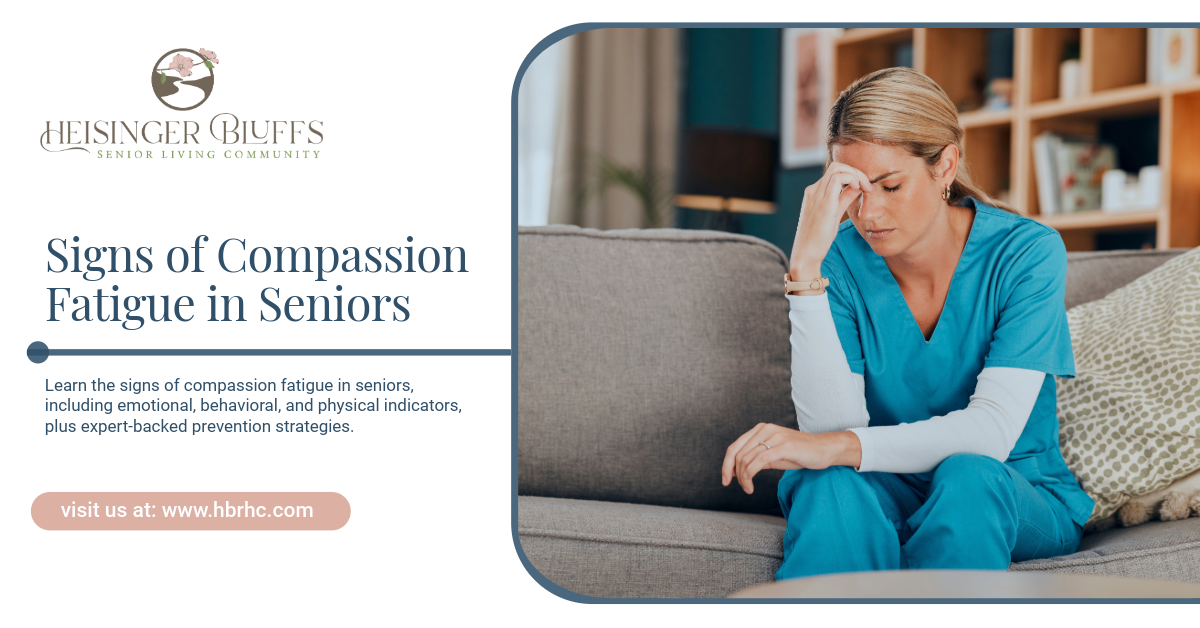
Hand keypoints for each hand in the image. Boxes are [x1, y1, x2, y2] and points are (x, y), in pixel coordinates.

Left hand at [720, 424, 861, 493]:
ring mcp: (775, 436)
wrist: (824, 449)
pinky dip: (749, 475)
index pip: (734, 447)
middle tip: (742, 488)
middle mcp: (765, 430)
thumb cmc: (800, 453)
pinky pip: (758, 461)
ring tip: (748, 489)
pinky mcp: (784, 446)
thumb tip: (736, 471)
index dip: (726, 465)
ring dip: (743, 478)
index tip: (725, 480)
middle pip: (737, 453)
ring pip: (746, 458)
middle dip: (733, 473)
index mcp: (761, 429)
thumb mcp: (774, 455)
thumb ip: (756, 459)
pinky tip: (751, 485)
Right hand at [789, 162, 873, 279]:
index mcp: (814, 193)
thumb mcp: (834, 215)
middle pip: (837, 166)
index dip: (853, 176)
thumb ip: (844, 199)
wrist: (806, 253)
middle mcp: (814, 190)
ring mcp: (817, 194)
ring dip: (856, 174)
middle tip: (868, 186)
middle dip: (856, 171)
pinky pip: (839, 178)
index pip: (835, 173)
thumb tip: (857, 188)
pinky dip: (853, 178)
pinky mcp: (824, 202)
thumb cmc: (818, 238)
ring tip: (866, 188)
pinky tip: (860, 190)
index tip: (865, 188)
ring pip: (838, 168)